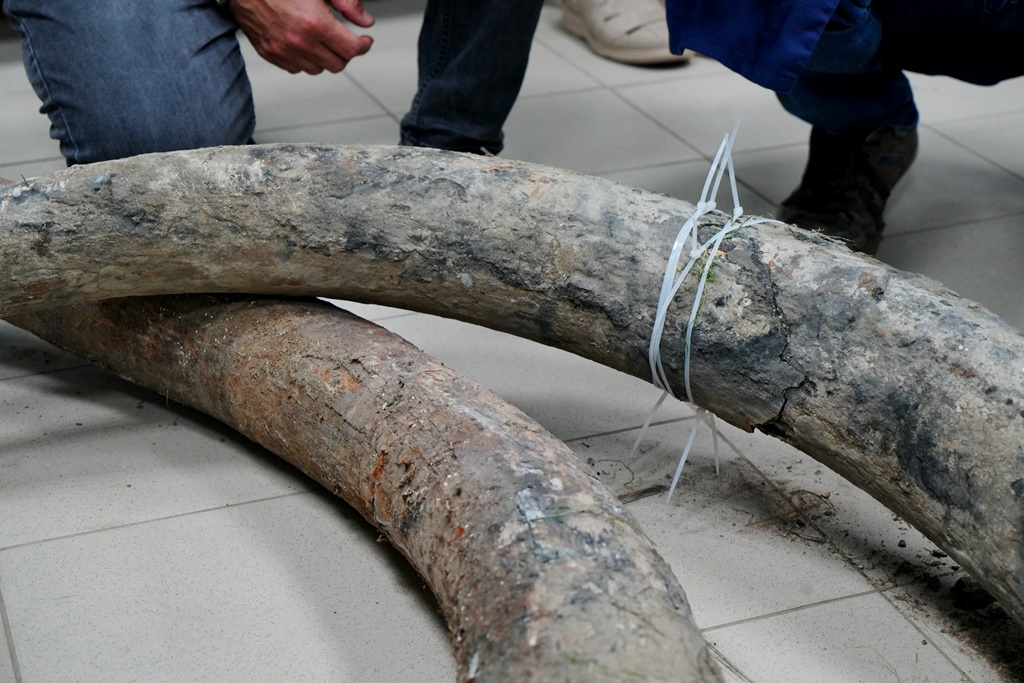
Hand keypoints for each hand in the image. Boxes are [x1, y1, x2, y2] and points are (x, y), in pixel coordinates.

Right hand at [228, 0, 374, 74]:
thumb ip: (347, 3)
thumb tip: (365, 20)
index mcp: (314, 23)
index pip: (351, 50)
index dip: (363, 45)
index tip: (364, 41)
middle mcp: (299, 41)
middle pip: (337, 64)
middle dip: (345, 53)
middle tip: (345, 41)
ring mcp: (283, 51)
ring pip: (317, 69)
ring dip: (325, 58)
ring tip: (323, 41)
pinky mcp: (269, 54)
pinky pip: (296, 68)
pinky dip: (304, 60)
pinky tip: (304, 44)